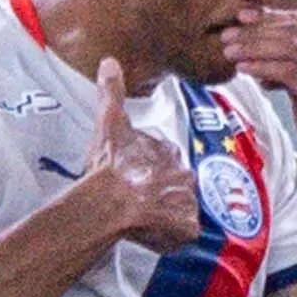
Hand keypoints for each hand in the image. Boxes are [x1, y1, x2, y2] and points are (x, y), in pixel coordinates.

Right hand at [79, 56, 204, 255]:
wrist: (110, 201)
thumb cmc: (109, 166)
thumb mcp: (109, 122)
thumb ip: (112, 92)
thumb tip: (110, 61)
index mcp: (167, 151)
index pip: (164, 157)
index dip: (149, 167)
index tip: (135, 173)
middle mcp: (182, 175)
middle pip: (175, 184)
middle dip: (160, 191)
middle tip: (138, 198)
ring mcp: (186, 202)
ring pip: (180, 208)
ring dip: (165, 213)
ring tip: (142, 218)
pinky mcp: (186, 228)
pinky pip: (183, 234)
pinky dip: (170, 236)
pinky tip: (151, 232)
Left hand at [221, 3, 296, 201]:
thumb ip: (290, 72)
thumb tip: (257, 60)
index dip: (270, 16)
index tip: (241, 16)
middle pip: (295, 30)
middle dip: (257, 29)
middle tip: (228, 34)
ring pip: (290, 47)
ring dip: (255, 46)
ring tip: (230, 51)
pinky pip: (289, 73)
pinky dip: (262, 67)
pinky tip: (244, 69)